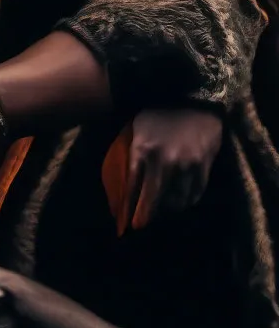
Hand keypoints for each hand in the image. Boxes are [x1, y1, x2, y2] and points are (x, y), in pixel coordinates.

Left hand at [124, 108, 222, 229]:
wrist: (195, 101)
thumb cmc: (160, 113)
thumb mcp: (138, 129)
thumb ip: (132, 153)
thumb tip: (125, 178)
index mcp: (142, 149)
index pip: (132, 184)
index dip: (128, 204)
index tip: (124, 219)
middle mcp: (163, 161)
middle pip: (153, 197)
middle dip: (145, 215)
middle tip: (140, 225)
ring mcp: (185, 166)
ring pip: (176, 199)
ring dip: (167, 209)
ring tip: (160, 212)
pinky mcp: (203, 167)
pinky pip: (194, 193)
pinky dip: (186, 201)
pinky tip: (179, 203)